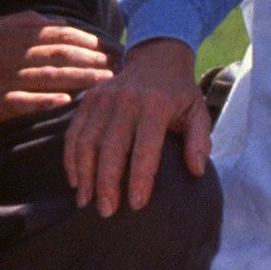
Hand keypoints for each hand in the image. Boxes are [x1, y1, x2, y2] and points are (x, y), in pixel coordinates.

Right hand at [0, 10, 115, 138]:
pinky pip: (20, 103)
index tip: (113, 49)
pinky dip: (43, 101)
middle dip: (94, 60)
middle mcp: (10, 54)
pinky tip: (65, 102)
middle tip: (120, 68)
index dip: (90, 42)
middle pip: (60, 55)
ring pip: (47, 77)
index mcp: (13, 35)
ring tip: (105, 83)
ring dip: (80, 78)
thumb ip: (24, 21)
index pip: (61, 35)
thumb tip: (59, 21)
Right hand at [64, 38, 209, 216]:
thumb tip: (196, 171)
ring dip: (85, 175)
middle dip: (107, 183)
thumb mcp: (197, 111)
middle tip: (107, 211)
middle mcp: (128, 99)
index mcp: (157, 104)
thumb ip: (199, 141)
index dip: (141, 178)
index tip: (137, 204)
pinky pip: (74, 132)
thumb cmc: (178, 93)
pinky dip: (71, 158)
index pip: (146, 147)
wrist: (158, 57)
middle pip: (112, 147)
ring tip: (87, 202)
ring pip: (88, 141)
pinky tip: (75, 180)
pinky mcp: (90, 98)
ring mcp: (105, 97)